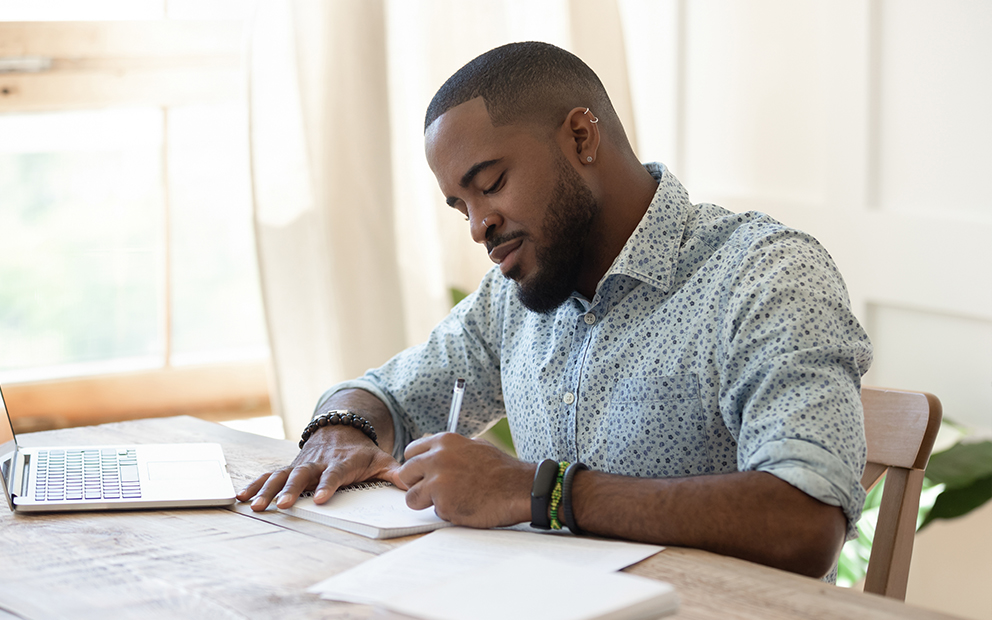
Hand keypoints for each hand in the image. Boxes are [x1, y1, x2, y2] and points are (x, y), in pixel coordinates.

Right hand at [236, 424, 404, 510]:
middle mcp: (318, 463)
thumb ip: (394, 473)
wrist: (342, 430)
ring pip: (282, 476)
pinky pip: (269, 475)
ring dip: (268, 490)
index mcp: (341, 462)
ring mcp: (301, 464)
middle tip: (284, 505)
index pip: (334, 475)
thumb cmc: (363, 453)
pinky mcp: (290, 467)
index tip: (320, 499)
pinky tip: (242, 497)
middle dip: (292, 490)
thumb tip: (410, 483)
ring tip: (256, 506)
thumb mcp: (381, 459)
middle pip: (303, 476)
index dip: (327, 485)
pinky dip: (255, 484)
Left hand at [398, 433, 533, 527]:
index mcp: (444, 442)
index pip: (410, 452)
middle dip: (416, 484)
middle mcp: (436, 458)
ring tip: (450, 500)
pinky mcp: (443, 503)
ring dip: (426, 502)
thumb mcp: (475, 446)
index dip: (417, 466)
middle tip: (433, 490)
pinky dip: (446, 512)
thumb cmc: (501, 470)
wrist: (519, 488)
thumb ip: (451, 450)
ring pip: (411, 497)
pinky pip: (433, 512)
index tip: (424, 474)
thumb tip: (435, 454)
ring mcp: (438, 482)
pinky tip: (464, 506)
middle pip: (405, 473)